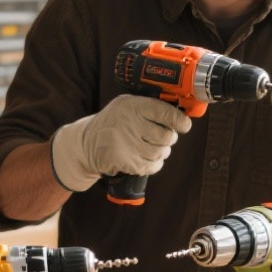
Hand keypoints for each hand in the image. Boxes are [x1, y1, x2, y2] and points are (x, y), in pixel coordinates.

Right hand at [50, 95, 191, 192]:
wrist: (87, 144)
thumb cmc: (113, 123)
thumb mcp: (125, 105)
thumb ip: (150, 107)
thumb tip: (181, 116)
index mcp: (132, 106)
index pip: (165, 112)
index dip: (179, 121)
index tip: (184, 125)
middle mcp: (129, 123)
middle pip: (167, 136)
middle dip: (168, 138)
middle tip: (162, 136)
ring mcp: (127, 144)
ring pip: (161, 152)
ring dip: (161, 152)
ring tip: (151, 147)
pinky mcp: (127, 162)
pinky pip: (153, 166)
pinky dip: (154, 163)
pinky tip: (145, 157)